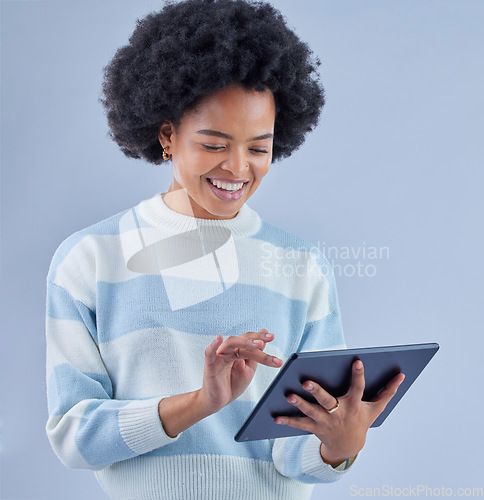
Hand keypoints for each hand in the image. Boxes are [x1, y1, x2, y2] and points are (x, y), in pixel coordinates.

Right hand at [199, 329, 282, 414]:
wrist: (219, 401)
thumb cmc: (233, 384)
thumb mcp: (249, 369)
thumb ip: (255, 354)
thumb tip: (263, 340)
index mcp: (238, 350)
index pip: (249, 339)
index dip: (260, 337)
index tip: (272, 337)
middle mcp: (229, 350)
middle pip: (242, 340)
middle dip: (256, 338)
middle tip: (270, 338)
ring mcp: (219, 357)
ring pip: (230, 344)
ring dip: (244, 342)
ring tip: (258, 343)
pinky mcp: (210, 365)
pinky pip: (209, 353)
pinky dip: (213, 345)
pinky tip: (219, 338)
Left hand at [274, 360, 404, 465]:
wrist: (349, 447)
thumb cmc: (362, 420)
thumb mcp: (376, 408)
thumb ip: (388, 391)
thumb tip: (402, 374)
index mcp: (354, 404)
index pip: (358, 387)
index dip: (358, 375)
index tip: (356, 361)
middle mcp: (339, 413)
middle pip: (327, 401)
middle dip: (317, 392)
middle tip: (306, 381)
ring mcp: (326, 422)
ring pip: (311, 412)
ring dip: (299, 405)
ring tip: (288, 396)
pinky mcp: (314, 428)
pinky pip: (299, 425)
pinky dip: (287, 422)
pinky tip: (275, 418)